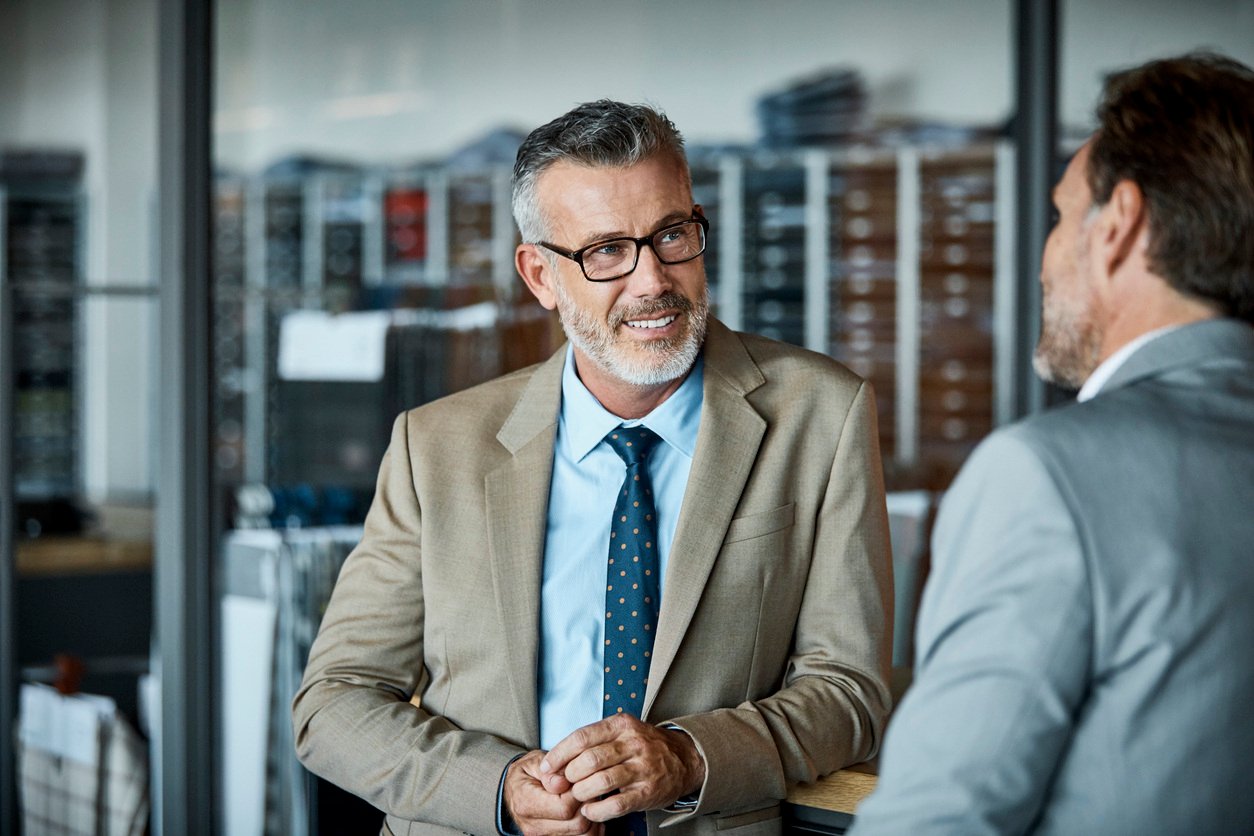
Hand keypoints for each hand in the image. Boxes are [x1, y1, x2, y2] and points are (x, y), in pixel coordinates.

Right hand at [504, 749, 601, 835]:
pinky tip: (586, 811)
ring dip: (591, 817)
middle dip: (588, 805)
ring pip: (582, 834)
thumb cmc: (526, 772)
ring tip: (587, 799)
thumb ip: (550, 771)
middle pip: (577, 824)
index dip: (579, 792)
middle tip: (587, 788)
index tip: (579, 779)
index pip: (565, 806)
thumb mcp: (534, 762)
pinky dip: (589, 827)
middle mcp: (533, 826)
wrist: (513, 788)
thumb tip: (563, 783)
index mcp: (526, 803)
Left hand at [540, 715, 705, 821]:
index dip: (559, 754)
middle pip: (588, 760)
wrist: (685, 758)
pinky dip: (597, 810)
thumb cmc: (644, 746)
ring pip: (600, 781)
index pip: (582, 737)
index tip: (546, 767)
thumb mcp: (622, 732)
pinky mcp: (648, 792)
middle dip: (568, 776)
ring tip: (577, 797)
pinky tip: (590, 810)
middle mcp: (633, 743)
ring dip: (580, 793)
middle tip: (562, 785)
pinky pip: (616, 804)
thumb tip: (556, 763)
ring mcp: (642, 768)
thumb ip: (593, 743)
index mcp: (621, 725)